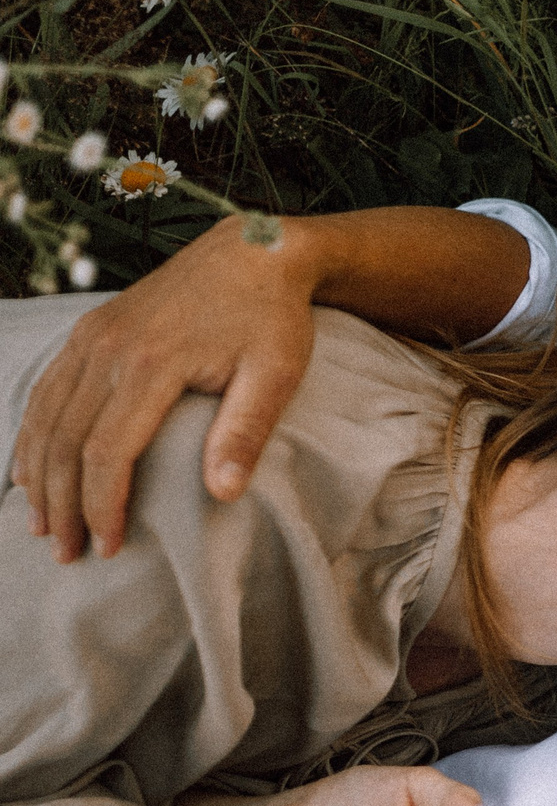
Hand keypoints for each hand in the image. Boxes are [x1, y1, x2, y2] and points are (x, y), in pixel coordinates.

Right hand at [10, 213, 319, 561]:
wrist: (256, 251)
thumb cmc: (272, 318)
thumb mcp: (277, 374)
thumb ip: (246, 431)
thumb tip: (223, 494)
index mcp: (152, 363)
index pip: (109, 451)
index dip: (102, 505)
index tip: (109, 547)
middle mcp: (109, 349)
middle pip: (67, 441)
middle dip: (63, 503)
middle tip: (67, 554)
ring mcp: (93, 336)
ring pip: (47, 416)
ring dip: (38, 474)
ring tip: (42, 525)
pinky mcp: (91, 329)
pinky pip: (47, 389)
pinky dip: (33, 434)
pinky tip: (31, 470)